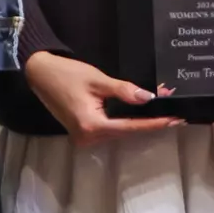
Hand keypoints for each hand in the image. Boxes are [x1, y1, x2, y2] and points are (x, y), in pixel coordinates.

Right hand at [25, 51, 182, 145]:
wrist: (39, 74)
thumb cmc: (66, 74)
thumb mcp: (98, 80)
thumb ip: (123, 91)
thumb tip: (148, 98)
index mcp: (91, 126)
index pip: (130, 127)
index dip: (154, 123)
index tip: (174, 119)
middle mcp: (88, 138)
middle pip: (126, 131)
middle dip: (150, 121)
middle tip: (173, 112)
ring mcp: (84, 138)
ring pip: (119, 131)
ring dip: (139, 121)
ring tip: (161, 112)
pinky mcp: (83, 132)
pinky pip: (110, 128)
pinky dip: (125, 120)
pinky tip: (140, 113)